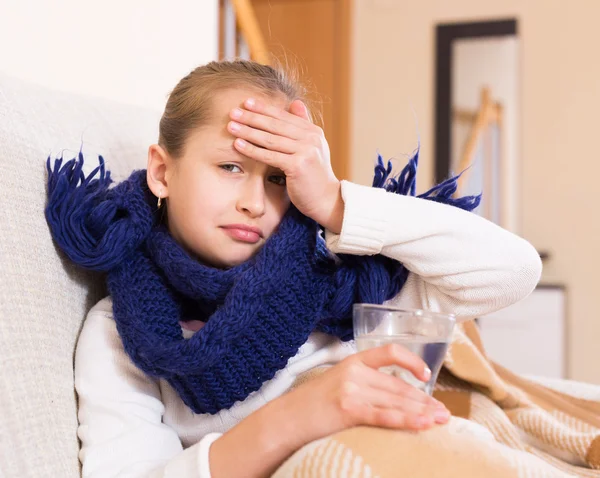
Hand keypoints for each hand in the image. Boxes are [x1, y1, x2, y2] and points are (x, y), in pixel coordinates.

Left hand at [228, 98, 343, 232]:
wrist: (326, 200)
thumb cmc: (314, 175)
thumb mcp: (312, 147)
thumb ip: (303, 125)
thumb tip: (295, 102)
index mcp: (313, 131)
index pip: (284, 116)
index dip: (264, 108)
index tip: (246, 102)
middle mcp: (311, 138)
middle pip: (275, 125)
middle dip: (252, 117)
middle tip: (233, 111)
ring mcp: (306, 151)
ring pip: (270, 139)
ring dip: (248, 131)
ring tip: (231, 126)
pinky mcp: (298, 166)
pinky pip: (270, 156)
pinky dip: (252, 149)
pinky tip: (238, 144)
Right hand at [281, 344, 450, 444]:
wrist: (288, 418)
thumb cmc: (314, 404)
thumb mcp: (338, 382)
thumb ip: (363, 383)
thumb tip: (393, 395)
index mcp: (353, 361)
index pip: (389, 351)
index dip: (411, 361)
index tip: (426, 375)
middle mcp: (355, 372)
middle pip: (399, 386)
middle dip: (425, 400)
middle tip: (444, 412)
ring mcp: (352, 390)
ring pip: (396, 401)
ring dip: (423, 412)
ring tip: (440, 420)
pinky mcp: (349, 409)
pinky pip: (385, 416)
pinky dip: (408, 421)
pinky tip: (423, 425)